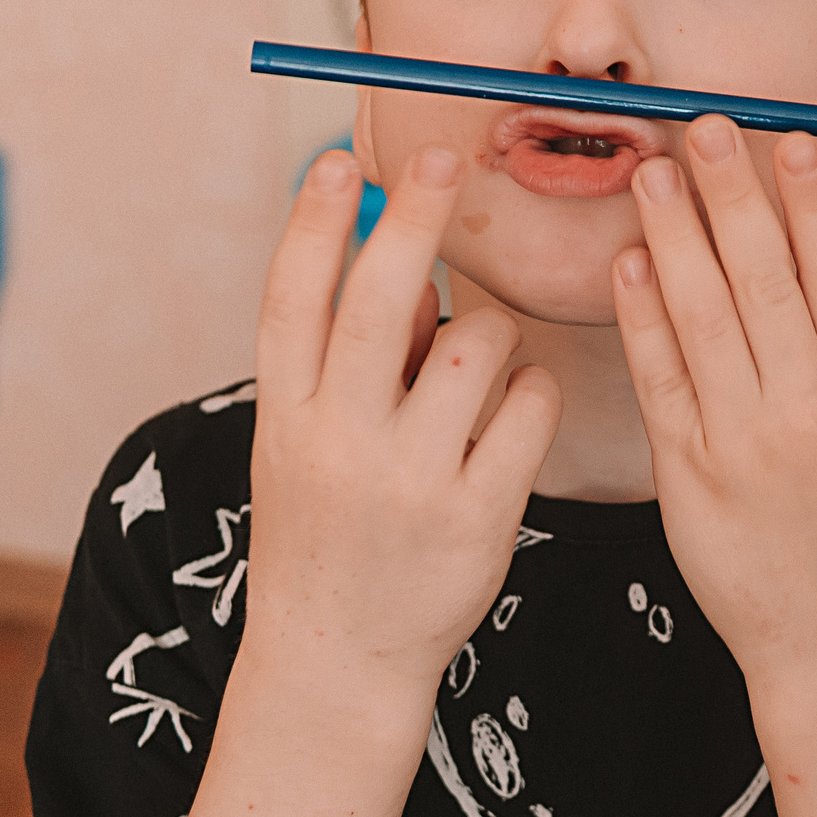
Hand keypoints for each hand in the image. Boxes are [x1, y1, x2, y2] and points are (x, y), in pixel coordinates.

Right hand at [247, 146, 562, 704]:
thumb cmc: (330, 530)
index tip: (338, 158)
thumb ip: (346, 365)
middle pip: (379, 305)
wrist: (338, 659)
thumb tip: (404, 269)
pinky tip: (518, 407)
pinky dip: (532, 390)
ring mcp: (410, 482)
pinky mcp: (477, 517)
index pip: (290, 300)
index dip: (310, 224)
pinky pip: (529, 407)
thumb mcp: (303, 447)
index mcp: (285, 417)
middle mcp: (340, 443)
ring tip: (478, 368)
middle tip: (445, 157)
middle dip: (412, 220)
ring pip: (475, 347)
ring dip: (492, 334)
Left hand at [611, 121, 816, 687]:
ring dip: (677, 237)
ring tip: (653, 173)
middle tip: (702, 127)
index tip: (788, 137)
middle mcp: (809, 405)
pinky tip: (627, 265)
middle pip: (767, 278)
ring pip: (707, 317)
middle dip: (733, 196)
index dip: (810, 201)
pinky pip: (662, 381)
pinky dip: (642, 318)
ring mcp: (748, 440)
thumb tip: (801, 249)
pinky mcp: (692, 475)